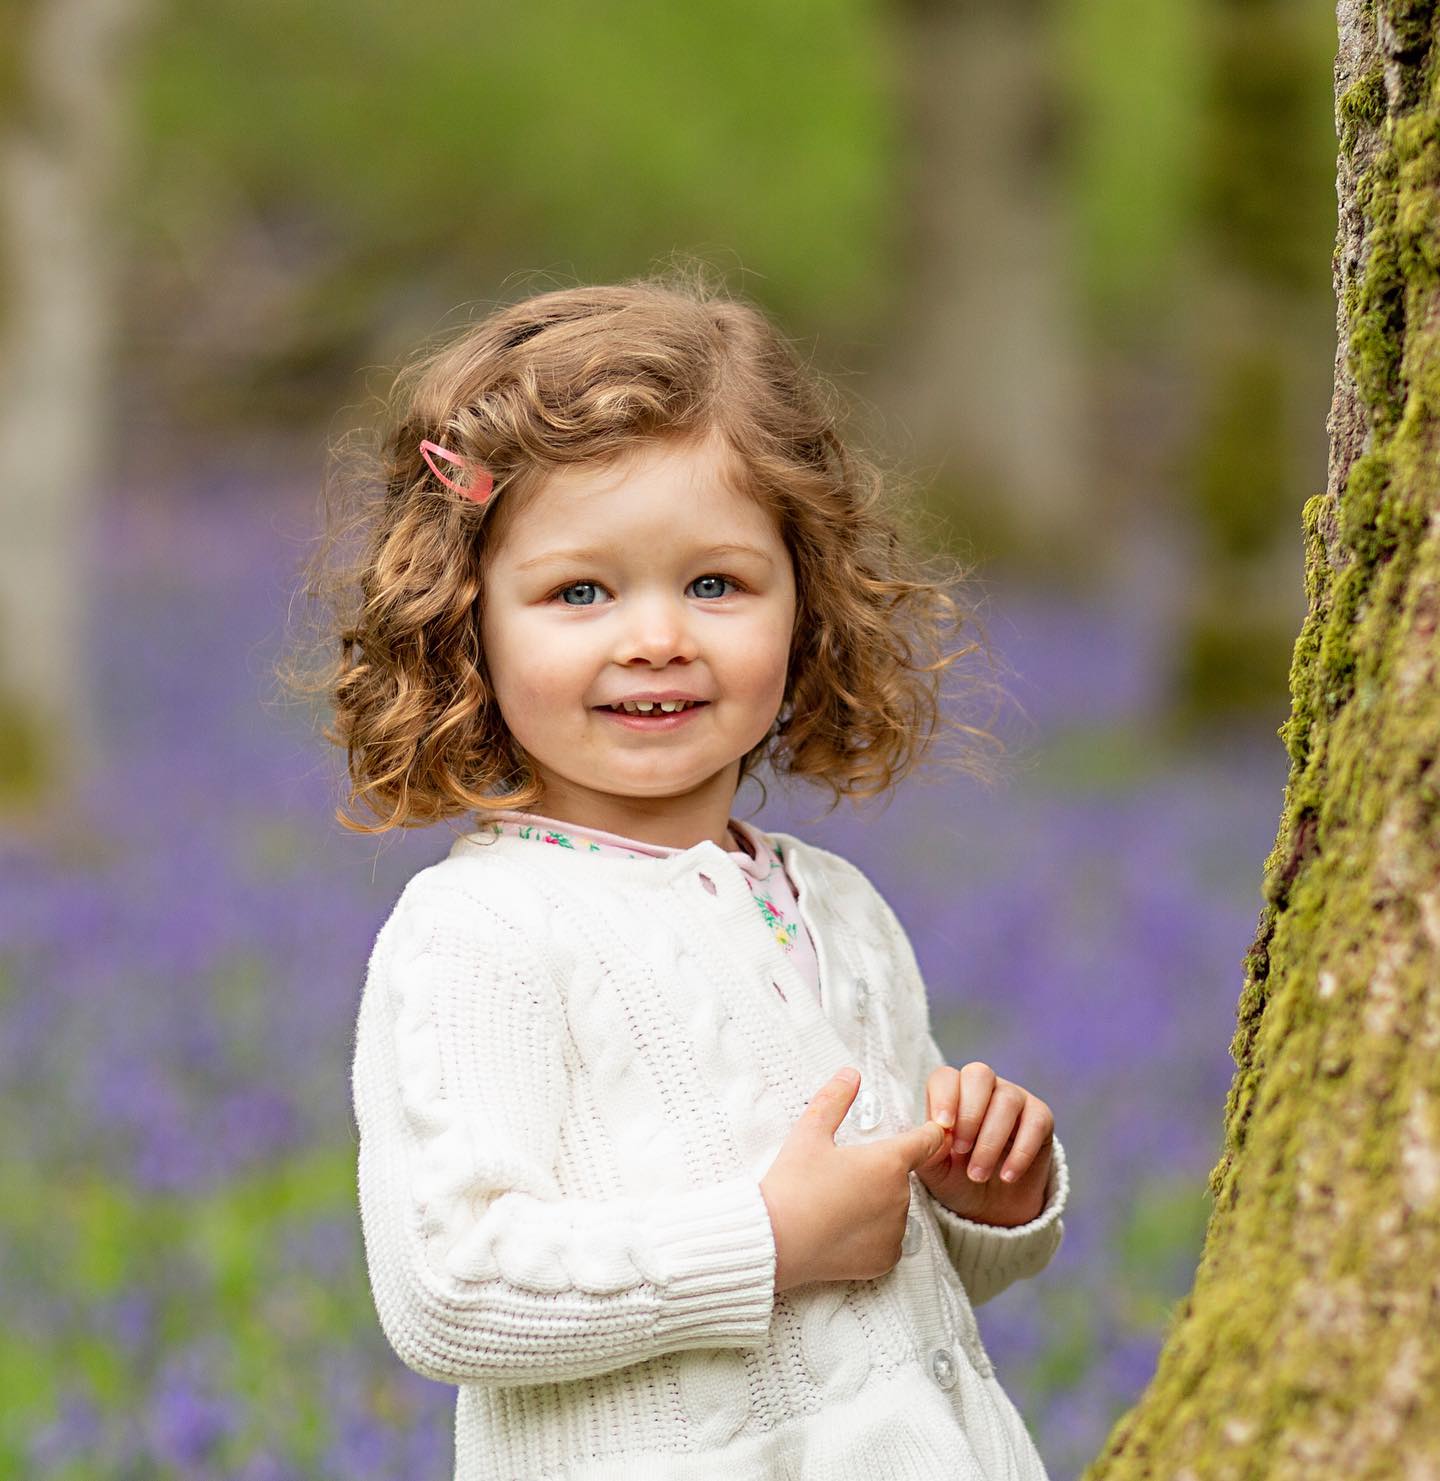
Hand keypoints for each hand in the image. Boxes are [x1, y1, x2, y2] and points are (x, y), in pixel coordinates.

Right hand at [760, 1068, 946, 1291]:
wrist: (775, 1239)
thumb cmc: (793, 1183)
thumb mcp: (809, 1132)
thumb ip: (835, 1100)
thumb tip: (851, 1074)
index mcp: (888, 1162)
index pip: (927, 1141)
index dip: (928, 1134)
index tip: (928, 1133)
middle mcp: (899, 1197)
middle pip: (900, 1177)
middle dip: (880, 1173)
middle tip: (842, 1176)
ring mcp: (893, 1231)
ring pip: (893, 1209)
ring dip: (876, 1204)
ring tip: (837, 1205)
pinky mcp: (885, 1260)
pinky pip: (887, 1240)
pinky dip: (871, 1235)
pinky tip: (842, 1230)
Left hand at [914, 1061, 1053, 1227]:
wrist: (991, 1207)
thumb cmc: (956, 1178)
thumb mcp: (935, 1169)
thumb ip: (928, 1148)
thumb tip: (936, 1132)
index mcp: (952, 1092)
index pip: (946, 1077)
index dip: (944, 1097)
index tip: (943, 1126)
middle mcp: (984, 1088)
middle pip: (979, 1075)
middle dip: (970, 1114)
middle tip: (961, 1151)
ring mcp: (1014, 1098)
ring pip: (1007, 1100)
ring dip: (990, 1141)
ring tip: (978, 1175)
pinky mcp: (1040, 1118)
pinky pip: (1036, 1123)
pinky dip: (1021, 1153)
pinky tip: (1007, 1177)